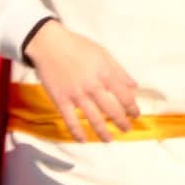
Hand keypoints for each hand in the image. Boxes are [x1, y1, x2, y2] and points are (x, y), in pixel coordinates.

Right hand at [22, 20, 139, 142]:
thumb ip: (119, 71)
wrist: (49, 45)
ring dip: (103, 132)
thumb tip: (134, 86)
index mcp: (105, 74)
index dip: (132, 108)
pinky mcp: (61, 100)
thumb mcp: (103, 54)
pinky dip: (77, 132)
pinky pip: (70, 121)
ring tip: (109, 139)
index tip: (136, 114)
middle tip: (127, 129)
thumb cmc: (78, 47)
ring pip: (94, 119)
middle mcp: (93, 87)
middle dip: (122, 122)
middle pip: (112, 110)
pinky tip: (83, 140)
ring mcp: (76, 95)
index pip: (125, 96)